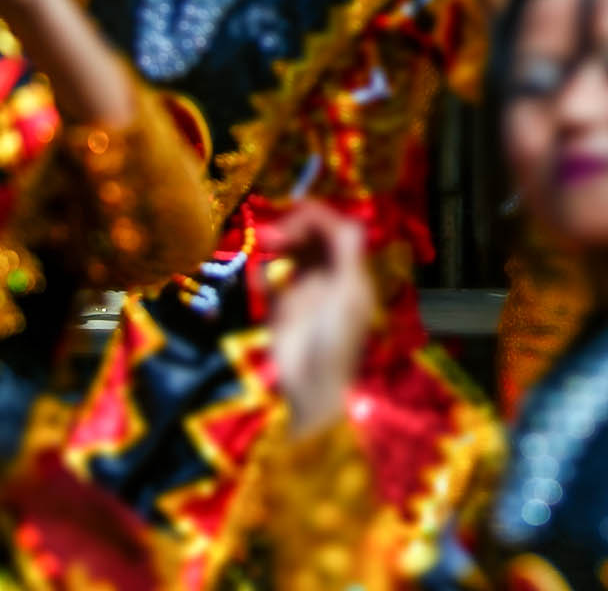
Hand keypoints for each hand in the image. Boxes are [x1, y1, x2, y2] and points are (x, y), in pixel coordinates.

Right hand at [263, 201, 376, 436]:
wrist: (309, 390)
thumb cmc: (335, 343)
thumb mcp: (348, 294)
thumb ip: (346, 253)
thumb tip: (343, 218)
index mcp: (350, 272)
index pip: (335, 229)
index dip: (314, 218)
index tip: (290, 223)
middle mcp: (328, 277)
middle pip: (312, 236)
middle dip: (291, 227)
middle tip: (269, 237)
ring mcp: (305, 292)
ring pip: (291, 252)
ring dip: (276, 243)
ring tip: (261, 246)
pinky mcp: (281, 309)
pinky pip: (270, 278)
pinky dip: (262, 270)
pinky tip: (257, 275)